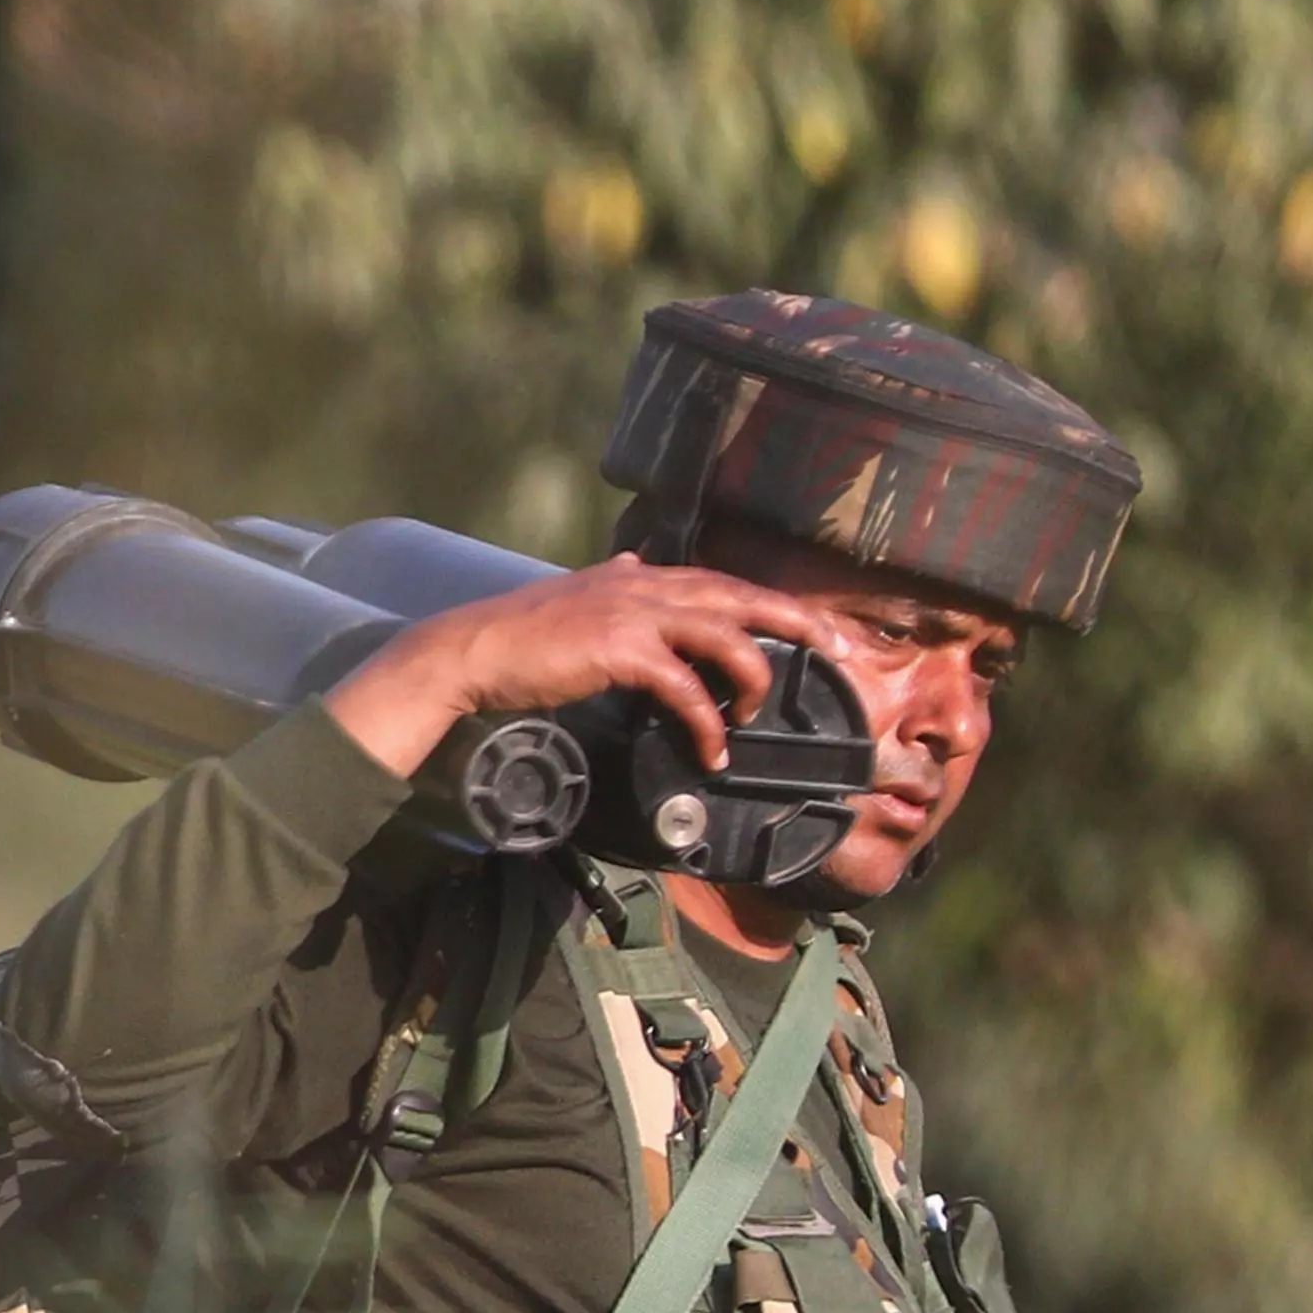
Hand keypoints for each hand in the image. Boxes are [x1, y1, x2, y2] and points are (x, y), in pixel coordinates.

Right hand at [322, 556, 840, 781]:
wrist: (472, 651)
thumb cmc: (519, 635)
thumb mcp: (576, 596)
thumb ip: (615, 584)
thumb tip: (635, 564)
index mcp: (640, 577)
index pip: (720, 582)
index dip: (767, 602)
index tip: (808, 623)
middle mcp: (646, 585)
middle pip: (742, 596)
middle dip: (796, 620)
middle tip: (840, 648)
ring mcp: (636, 613)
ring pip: (726, 635)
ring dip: (754, 677)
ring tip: (758, 713)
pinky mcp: (622, 650)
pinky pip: (685, 687)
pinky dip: (706, 720)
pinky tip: (713, 749)